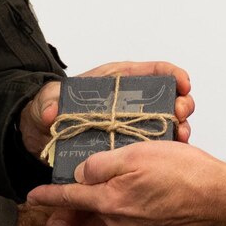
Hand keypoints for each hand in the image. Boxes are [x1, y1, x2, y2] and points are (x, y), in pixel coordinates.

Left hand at [18, 61, 194, 161]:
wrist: (42, 134)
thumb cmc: (52, 109)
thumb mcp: (48, 101)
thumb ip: (49, 103)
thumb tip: (51, 112)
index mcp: (119, 81)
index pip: (154, 71)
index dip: (172, 74)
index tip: (182, 83)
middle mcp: (132, 102)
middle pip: (168, 97)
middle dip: (181, 102)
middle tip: (181, 112)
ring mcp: (134, 124)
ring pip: (167, 122)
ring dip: (179, 127)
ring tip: (181, 135)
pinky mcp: (131, 146)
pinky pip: (155, 147)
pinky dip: (167, 150)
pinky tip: (172, 155)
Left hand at [28, 139, 225, 225]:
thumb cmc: (189, 176)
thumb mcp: (138, 154)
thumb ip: (102, 164)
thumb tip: (83, 172)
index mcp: (110, 202)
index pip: (69, 198)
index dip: (48, 196)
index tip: (32, 197)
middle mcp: (121, 223)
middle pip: (95, 205)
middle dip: (96, 191)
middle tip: (114, 172)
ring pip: (119, 209)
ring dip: (126, 193)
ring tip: (152, 173)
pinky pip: (141, 217)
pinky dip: (145, 202)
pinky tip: (163, 188)